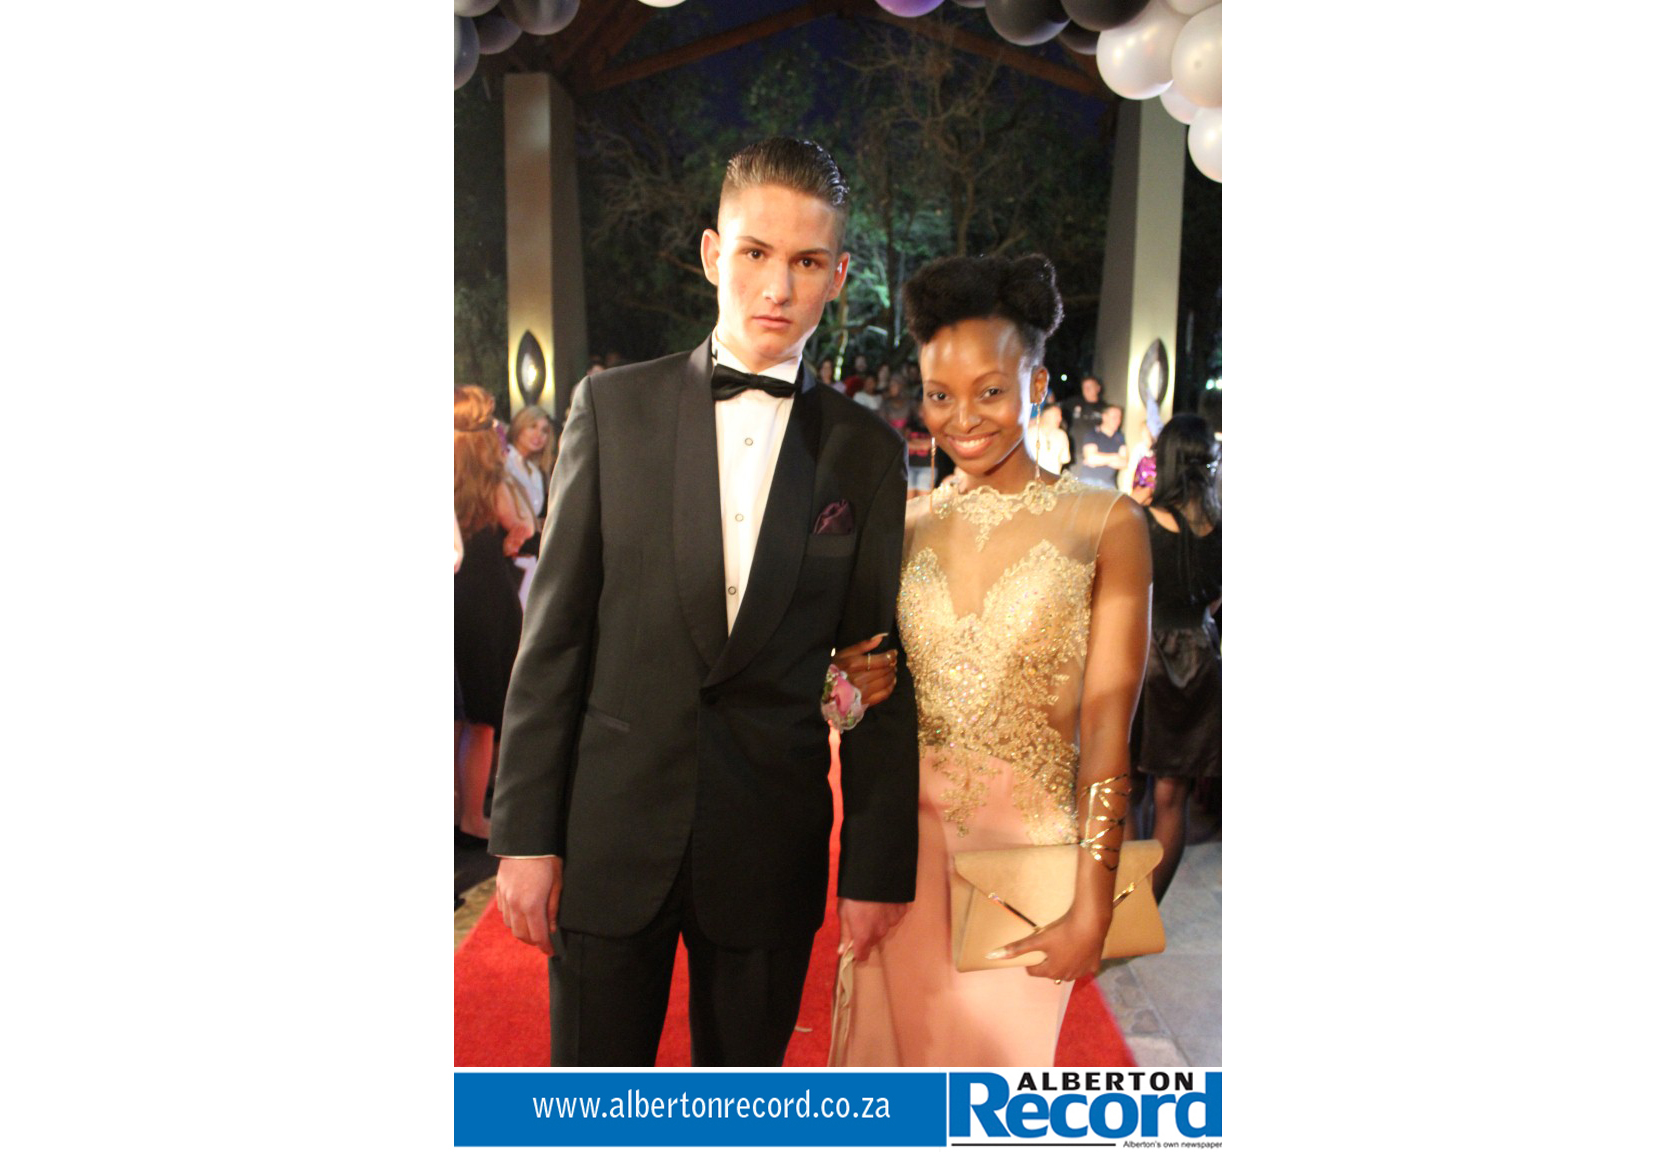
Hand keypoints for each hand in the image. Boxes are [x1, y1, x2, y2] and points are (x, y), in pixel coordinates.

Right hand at [495, 856, 562, 955]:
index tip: (551, 951)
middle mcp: (515, 904)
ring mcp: (505, 898)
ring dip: (522, 931)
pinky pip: (504, 914)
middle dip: (534, 942)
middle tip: (544, 942)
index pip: (538, 935)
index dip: (545, 946)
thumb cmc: (547, 859)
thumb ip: (553, 908)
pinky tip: (522, 916)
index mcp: (532, 904)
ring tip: (534, 929)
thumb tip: (552, 927)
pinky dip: (513, 920)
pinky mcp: (500, 891)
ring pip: (511, 926)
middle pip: (522, 935)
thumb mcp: (558, 883)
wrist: (525, 841)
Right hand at [832, 634, 897, 708]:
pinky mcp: (865, 702)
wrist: (823, 690)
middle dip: (892, 665)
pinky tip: (891, 682)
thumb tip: (880, 638)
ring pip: (886, 682)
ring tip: (892, 670)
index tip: (893, 653)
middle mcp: (860, 679)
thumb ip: (862, 645)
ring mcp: (863, 692)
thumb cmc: (834, 669)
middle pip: (885, 671)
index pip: (881, 660)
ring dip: (892, 675)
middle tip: (893, 661)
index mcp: (854, 665)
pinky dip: (890, 687)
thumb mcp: (843, 653)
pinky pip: (884, 695)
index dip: (890, 656)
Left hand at [837, 897, 909, 962]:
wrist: (874, 873)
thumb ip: (845, 933)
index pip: (862, 955)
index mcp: (864, 935)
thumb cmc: (854, 893)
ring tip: (873, 904)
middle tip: (861, 916)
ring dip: (879, 921)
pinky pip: (894, 915)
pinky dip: (889, 910)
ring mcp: (893, 922)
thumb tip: (841, 951)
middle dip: (867, 932)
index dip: (857, 950)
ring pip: (884, 927)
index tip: (854, 943)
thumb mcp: (843, 912)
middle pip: (873, 940)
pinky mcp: (902, 910)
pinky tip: (883, 900)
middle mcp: (880, 932)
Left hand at [985, 905, 1110, 983]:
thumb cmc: (1063, 932)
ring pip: (1067, 969)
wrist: (1091, 923)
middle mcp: (1066, 976)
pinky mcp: (1094, 966)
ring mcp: (1082, 972)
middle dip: (1047, 960)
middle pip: (1051, 971)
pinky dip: (1080, 959)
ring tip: (1063, 944)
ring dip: (1063, 961)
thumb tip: (992, 956)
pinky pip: (1083, 965)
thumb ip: (1017, 948)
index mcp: (1051, 972)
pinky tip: (1079, 947)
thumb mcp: (1038, 940)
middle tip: (1049, 944)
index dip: (1030, 960)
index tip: (1033, 949)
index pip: (1033, 971)